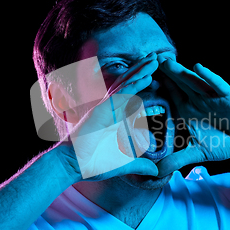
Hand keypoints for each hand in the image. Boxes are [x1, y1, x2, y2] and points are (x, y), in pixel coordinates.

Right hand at [53, 53, 160, 182]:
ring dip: (141, 70)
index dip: (140, 83)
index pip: (130, 95)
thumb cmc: (93, 164)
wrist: (73, 166)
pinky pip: (122, 94)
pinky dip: (135, 83)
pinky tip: (146, 75)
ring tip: (155, 59)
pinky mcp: (103, 111)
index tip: (154, 75)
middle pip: (128, 83)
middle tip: (156, 57)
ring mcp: (106, 107)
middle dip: (142, 69)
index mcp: (113, 116)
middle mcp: (110, 108)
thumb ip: (140, 166)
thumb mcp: (124, 165)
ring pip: (127, 84)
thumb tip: (156, 172)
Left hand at [156, 56, 229, 175]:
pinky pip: (216, 84)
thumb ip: (177, 160)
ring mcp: (211, 95)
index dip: (155, 87)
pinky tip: (198, 67)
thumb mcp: (196, 153)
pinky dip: (208, 76)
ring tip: (167, 62)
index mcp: (186, 109)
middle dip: (164, 73)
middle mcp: (196, 99)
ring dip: (181, 72)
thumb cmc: (222, 143)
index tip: (138, 79)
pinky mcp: (226, 95)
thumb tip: (156, 173)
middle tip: (148, 61)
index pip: (168, 95)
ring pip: (193, 81)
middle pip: (177, 83)